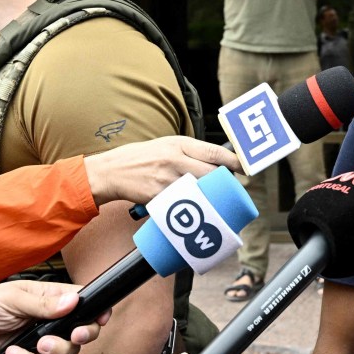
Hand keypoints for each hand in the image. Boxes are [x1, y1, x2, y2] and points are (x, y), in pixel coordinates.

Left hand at [0, 281, 109, 353]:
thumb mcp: (13, 298)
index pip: (83, 303)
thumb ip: (45, 303)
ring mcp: (37, 342)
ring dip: (53, 350)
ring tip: (36, 345)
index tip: (100, 318)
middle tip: (74, 336)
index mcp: (49, 299)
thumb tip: (74, 300)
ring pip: (64, 352)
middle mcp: (47, 321)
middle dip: (81, 336)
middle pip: (80, 332)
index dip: (96, 311)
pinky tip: (10, 352)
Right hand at [83, 136, 241, 206]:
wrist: (109, 172)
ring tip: (212, 200)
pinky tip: (190, 209)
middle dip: (224, 182)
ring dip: (209, 197)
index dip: (233, 162)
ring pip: (199, 190)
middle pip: (211, 173)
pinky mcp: (158, 195)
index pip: (214, 152)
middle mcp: (174, 159)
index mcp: (178, 143)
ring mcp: (166, 178)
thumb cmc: (139, 158)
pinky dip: (188, 207)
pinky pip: (180, 204)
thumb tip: (215, 161)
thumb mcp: (165, 145)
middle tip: (229, 189)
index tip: (244, 169)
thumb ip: (189, 151)